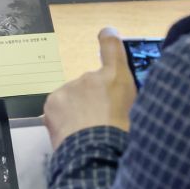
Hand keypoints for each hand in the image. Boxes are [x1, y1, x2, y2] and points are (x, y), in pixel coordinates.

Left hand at [43, 27, 136, 149]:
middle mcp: (91, 76)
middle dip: (92, 100)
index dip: (108, 38)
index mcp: (117, 78)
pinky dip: (62, 117)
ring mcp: (69, 88)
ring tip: (84, 132)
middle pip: (90, 84)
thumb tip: (117, 101)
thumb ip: (126, 98)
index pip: (112, 46)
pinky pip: (58, 107)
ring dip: (77, 110)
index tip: (106, 34)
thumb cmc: (122, 138)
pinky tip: (71, 132)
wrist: (95, 154)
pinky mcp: (52, 101)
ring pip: (73, 97)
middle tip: (97, 122)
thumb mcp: (137, 113)